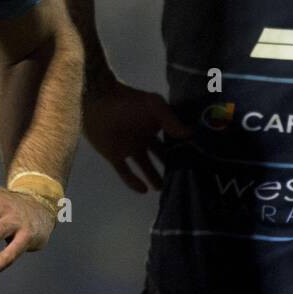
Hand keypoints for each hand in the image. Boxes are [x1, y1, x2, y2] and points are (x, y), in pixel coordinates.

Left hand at [83, 75, 191, 192]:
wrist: (98, 103)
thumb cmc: (128, 103)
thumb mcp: (154, 106)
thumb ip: (172, 120)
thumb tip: (191, 135)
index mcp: (154, 125)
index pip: (171, 140)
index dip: (182, 150)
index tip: (195, 162)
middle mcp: (143, 137)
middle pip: (160, 155)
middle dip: (170, 166)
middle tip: (183, 179)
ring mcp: (129, 147)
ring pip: (145, 166)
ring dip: (154, 177)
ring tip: (164, 189)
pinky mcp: (114, 155)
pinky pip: (125, 172)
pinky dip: (134, 182)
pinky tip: (144, 190)